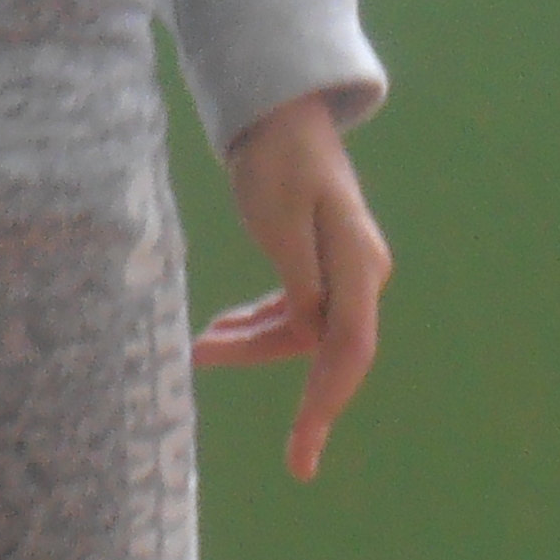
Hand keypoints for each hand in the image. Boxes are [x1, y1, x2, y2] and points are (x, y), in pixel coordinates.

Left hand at [192, 93, 388, 481]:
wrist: (278, 112)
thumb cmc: (277, 157)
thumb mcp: (277, 215)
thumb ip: (297, 277)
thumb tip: (308, 331)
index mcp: (358, 265)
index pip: (348, 349)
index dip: (326, 402)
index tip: (304, 447)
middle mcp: (359, 273)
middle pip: (326, 348)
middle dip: (289, 387)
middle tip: (279, 445)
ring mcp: (341, 270)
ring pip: (302, 331)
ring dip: (254, 344)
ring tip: (200, 346)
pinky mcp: (319, 264)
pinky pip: (293, 309)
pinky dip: (258, 323)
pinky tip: (221, 330)